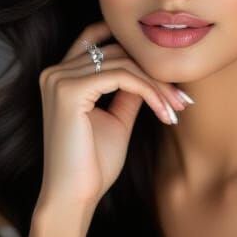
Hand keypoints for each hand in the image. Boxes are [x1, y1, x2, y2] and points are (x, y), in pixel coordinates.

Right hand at [36, 20, 191, 209]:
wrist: (74, 197)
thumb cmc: (92, 165)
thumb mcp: (116, 119)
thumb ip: (128, 92)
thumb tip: (151, 72)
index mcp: (61, 77)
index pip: (99, 40)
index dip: (134, 51)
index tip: (170, 81)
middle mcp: (55, 72)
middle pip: (117, 52)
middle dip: (155, 74)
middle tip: (182, 101)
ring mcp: (59, 79)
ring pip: (124, 63)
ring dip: (157, 86)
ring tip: (176, 109)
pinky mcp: (70, 91)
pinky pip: (122, 77)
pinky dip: (149, 92)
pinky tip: (164, 113)